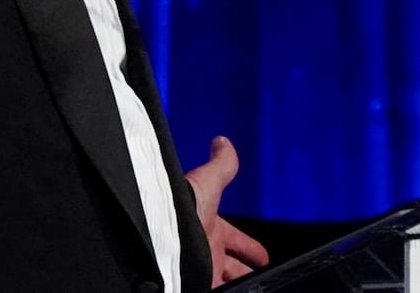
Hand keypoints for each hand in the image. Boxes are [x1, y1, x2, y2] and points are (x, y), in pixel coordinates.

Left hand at [185, 136, 268, 287]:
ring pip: (224, 282)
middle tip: (257, 278)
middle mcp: (203, 252)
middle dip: (243, 271)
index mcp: (208, 229)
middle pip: (230, 267)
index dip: (251, 249)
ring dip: (237, 285)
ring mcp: (199, 271)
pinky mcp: (194, 286)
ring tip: (248, 289)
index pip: (235, 241)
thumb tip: (223, 142)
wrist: (157, 236)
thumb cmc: (179, 210)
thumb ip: (219, 166)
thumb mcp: (206, 185)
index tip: (263, 258)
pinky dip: (225, 291)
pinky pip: (215, 292)